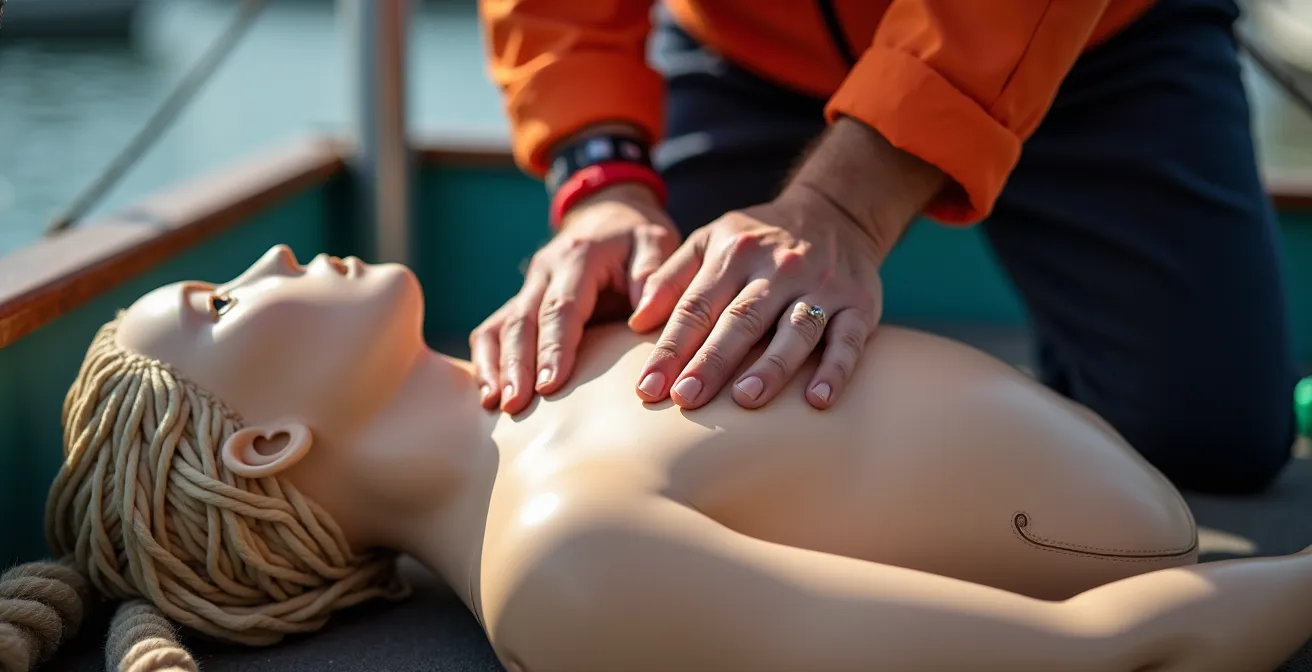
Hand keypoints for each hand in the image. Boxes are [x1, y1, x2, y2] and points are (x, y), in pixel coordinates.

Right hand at [470, 183, 679, 413]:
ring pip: (499, 327)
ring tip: (495, 405)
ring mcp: (527, 288)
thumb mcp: (653, 242)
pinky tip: (488, 395)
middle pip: (522, 321)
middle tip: (515, 405)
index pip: (562, 307)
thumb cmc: (635, 238)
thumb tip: (643, 317)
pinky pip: (493, 331)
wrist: (608, 216)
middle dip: (516, 365)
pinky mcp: (520, 303)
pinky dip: (486, 362)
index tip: (550, 384)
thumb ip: (652, 274)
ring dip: (495, 367)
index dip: (554, 347)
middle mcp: (543, 272)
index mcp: (577, 258)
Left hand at [627, 185, 883, 410]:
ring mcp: (821, 286)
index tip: (648, 388)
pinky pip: (848, 339)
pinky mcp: (859, 304)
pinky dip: (835, 369)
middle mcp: (778, 269)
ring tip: (745, 400)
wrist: (835, 211)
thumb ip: (671, 277)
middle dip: (712, 361)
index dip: (670, 347)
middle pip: (741, 320)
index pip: (696, 306)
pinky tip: (818, 400)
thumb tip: (636, 321)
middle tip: (685, 399)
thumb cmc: (758, 239)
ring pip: (794, 330)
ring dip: (771, 366)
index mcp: (735, 254)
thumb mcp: (709, 240)